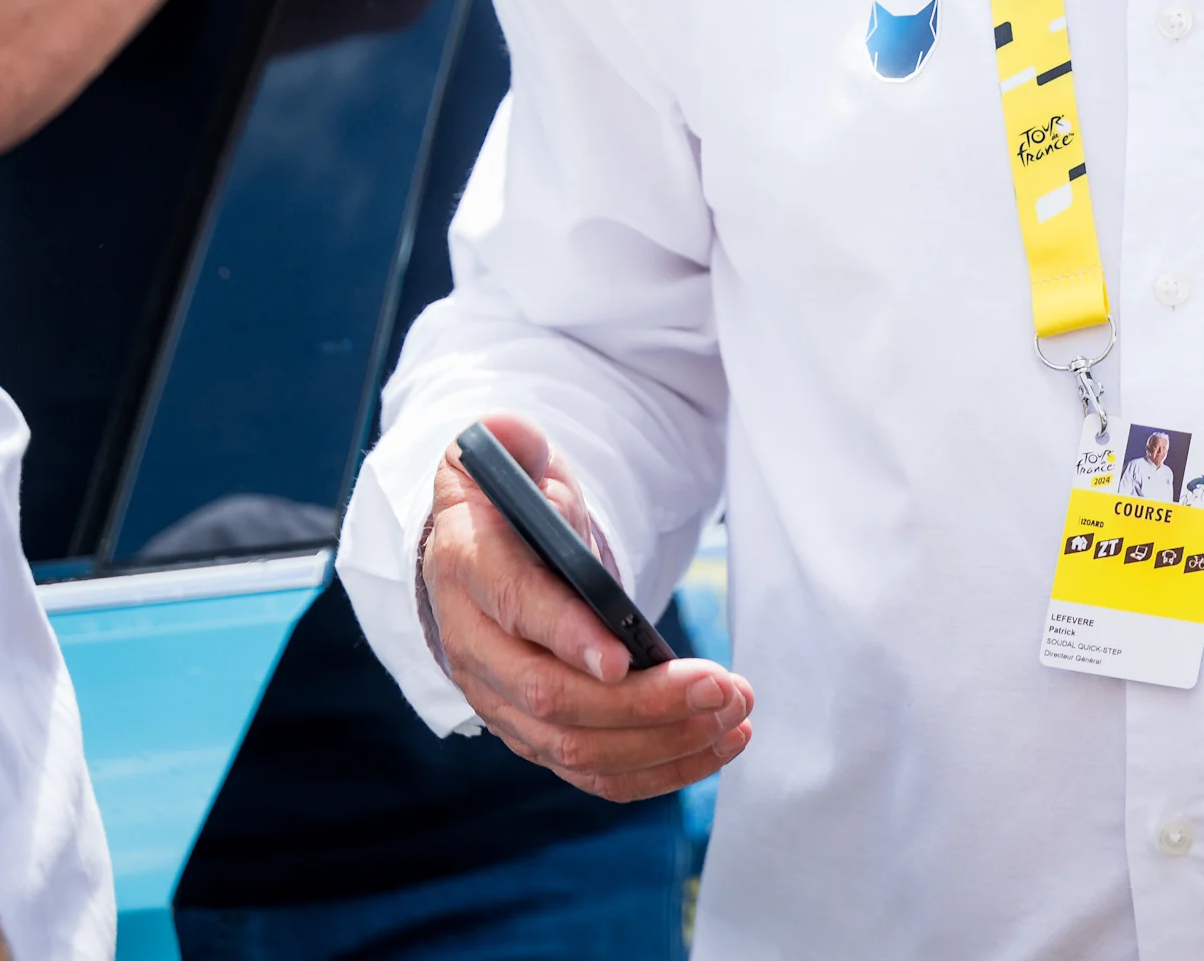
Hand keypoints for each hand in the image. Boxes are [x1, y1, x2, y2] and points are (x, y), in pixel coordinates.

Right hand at [415, 413, 750, 800]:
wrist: (476, 558)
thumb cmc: (509, 507)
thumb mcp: (512, 461)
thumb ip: (515, 443)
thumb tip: (505, 430)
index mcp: (468, 570)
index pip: (515, 610)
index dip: (568, 636)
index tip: (626, 658)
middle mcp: (475, 650)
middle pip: (553, 699)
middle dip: (645, 702)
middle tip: (722, 684)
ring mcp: (502, 703)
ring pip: (576, 748)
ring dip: (664, 740)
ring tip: (735, 714)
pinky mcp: (534, 735)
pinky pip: (594, 772)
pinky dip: (660, 768)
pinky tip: (720, 743)